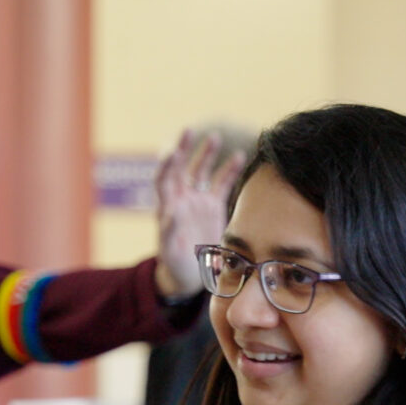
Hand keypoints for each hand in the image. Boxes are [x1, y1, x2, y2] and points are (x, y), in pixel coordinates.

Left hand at [151, 129, 246, 300]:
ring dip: (207, 154)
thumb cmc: (175, 264)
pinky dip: (230, 170)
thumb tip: (173, 214)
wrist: (188, 274)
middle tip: (188, 130)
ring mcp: (197, 200)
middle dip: (184, 148)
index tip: (174, 152)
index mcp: (167, 207)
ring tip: (215, 137)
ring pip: (202, 171)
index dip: (167, 165)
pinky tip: (241, 155)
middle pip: (181, 167)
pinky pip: (222, 183)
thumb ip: (170, 232)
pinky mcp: (213, 206)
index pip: (164, 179)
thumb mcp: (170, 251)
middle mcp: (181, 198)